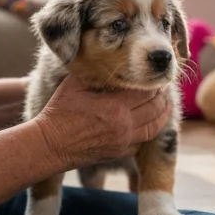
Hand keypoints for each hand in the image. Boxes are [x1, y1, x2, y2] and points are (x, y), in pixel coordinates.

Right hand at [33, 75, 170, 169]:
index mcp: (115, 106)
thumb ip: (96, 73)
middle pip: (156, 108)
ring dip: (162, 113)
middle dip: (161, 96)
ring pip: (155, 126)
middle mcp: (124, 126)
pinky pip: (144, 141)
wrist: (51, 144)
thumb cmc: (60, 112)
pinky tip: (149, 121)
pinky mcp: (120, 153)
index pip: (146, 92)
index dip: (154, 83)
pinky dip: (150, 129)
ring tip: (163, 103)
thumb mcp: (75, 84)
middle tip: (161, 87)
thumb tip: (110, 61)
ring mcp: (124, 142)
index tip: (154, 76)